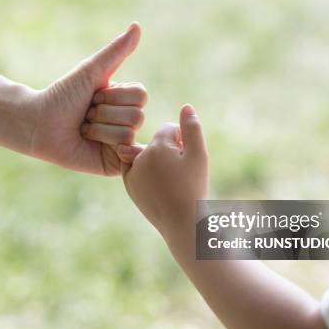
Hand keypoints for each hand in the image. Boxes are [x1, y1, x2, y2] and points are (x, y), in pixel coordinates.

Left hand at [30, 23, 145, 175]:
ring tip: (83, 129)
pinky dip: (107, 143)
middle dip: (105, 112)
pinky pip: (126, 150)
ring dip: (99, 128)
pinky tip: (92, 144)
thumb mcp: (92, 71)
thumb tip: (137, 25)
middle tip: (86, 115)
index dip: (114, 94)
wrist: (40, 123)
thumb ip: (117, 51)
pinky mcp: (115, 163)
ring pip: (128, 131)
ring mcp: (122, 144)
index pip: (140, 94)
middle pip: (137, 113)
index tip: (93, 97)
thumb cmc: (63, 96)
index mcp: (125, 101)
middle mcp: (127, 122)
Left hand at [122, 104, 208, 236]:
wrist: (181, 222)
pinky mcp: (129, 186)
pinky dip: (146, 172)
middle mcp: (139, 157)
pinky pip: (136, 168)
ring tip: (172, 180)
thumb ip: (192, 128)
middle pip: (156, 141)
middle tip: (181, 173)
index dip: (183, 142)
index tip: (188, 159)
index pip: (168, 129)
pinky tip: (159, 184)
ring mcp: (131, 172)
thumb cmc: (194, 188)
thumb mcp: (198, 156)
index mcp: (156, 146)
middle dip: (169, 151)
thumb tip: (185, 106)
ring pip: (146, 154)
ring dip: (157, 160)